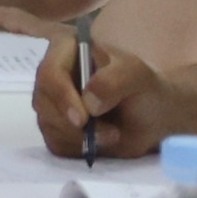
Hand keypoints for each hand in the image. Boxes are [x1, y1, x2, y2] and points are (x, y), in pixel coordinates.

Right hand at [38, 29, 156, 158]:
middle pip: (43, 100)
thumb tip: (88, 102)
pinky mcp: (55, 127)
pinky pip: (55, 143)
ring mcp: (51, 102)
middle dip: (75, 124)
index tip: (82, 120)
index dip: (61, 96)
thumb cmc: (145, 89)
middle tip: (110, 134)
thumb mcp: (138, 76)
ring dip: (81, 138)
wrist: (152, 118)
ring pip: (47, 124)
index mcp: (67, 49)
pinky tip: (100, 142)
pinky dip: (79, 148)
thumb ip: (114, 81)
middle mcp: (53, 74)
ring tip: (113, 135)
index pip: (49, 71)